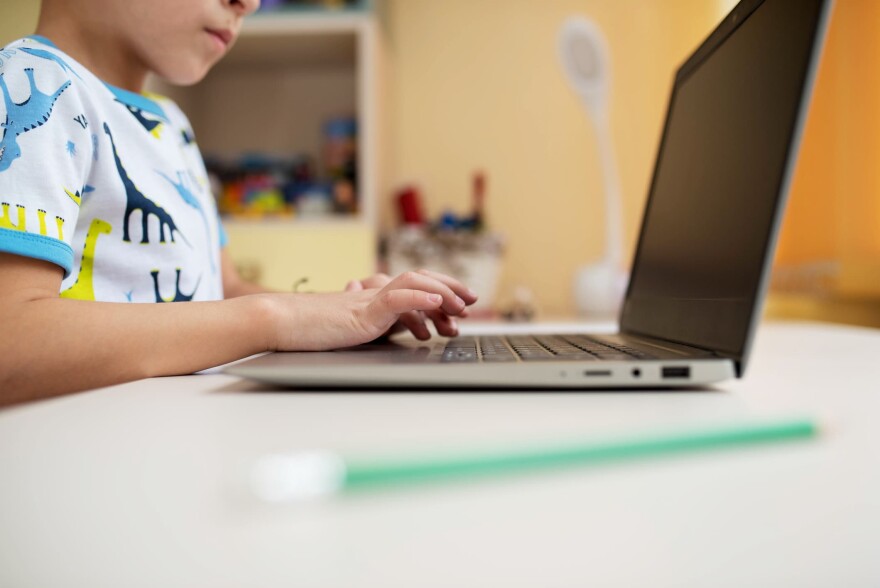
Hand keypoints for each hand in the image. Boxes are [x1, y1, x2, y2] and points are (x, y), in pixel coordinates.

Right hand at [262, 269, 477, 350]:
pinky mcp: (360, 312)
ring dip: (441, 293)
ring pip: (412, 283)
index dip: (442, 289)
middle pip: (420, 279)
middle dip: (451, 288)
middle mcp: (374, 294)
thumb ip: (376, 327)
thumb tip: (404, 331)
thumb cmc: (309, 330)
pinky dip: (418, 299)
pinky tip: (436, 304)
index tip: (462, 303)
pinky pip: (394, 299)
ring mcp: (367, 300)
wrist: (279, 323)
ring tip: (459, 307)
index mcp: (374, 299)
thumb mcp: (351, 330)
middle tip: (471, 303)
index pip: (415, 285)